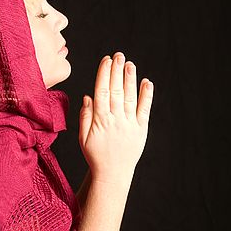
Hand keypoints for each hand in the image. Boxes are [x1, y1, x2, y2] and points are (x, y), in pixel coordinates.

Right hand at [79, 52, 153, 184]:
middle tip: (119, 55)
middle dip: (117, 71)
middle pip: (116, 91)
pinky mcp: (141, 130)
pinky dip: (146, 96)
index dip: (104, 74)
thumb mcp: (83, 137)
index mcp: (100, 120)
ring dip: (130, 80)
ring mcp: (129, 124)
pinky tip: (147, 83)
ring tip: (130, 64)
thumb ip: (85, 116)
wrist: (112, 174)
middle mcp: (115, 120)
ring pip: (130, 97)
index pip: (101, 92)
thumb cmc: (96, 155)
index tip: (106, 60)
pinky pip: (144, 110)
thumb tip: (87, 96)